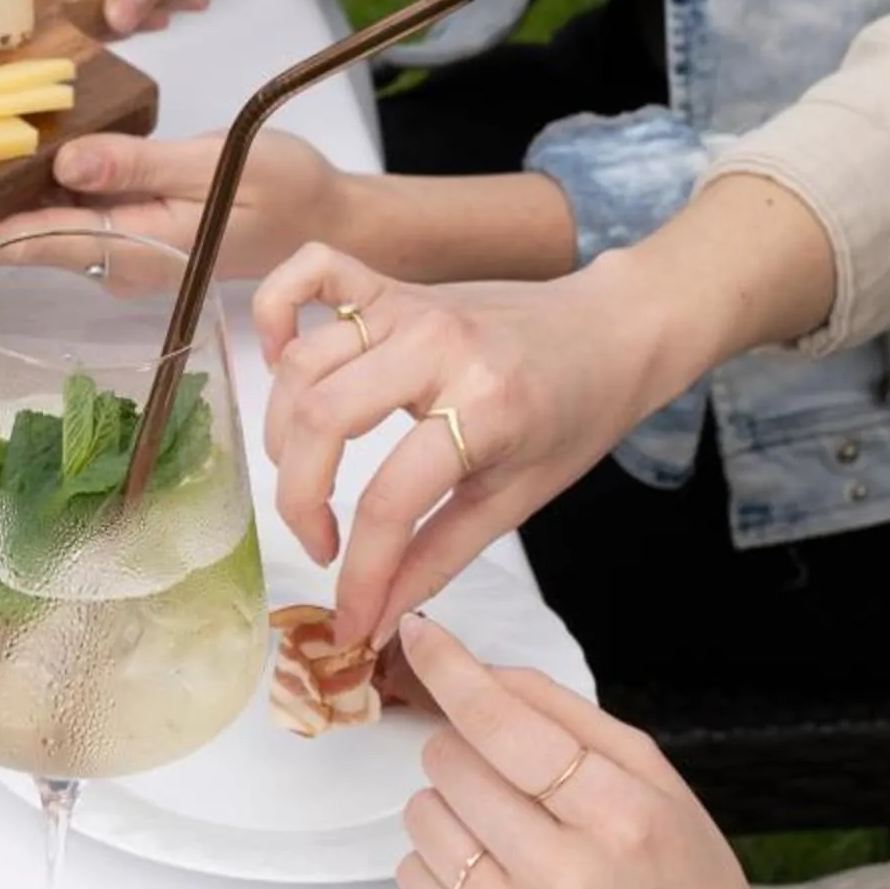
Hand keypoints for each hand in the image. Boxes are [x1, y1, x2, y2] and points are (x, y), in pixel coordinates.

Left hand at [1, 129, 347, 278]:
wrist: (327, 220)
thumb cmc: (284, 190)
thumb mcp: (215, 164)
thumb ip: (139, 164)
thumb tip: (69, 160)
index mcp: (139, 246)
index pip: (45, 240)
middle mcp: (120, 258)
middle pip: (35, 231)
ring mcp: (123, 247)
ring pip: (52, 218)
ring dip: (11, 189)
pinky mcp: (130, 230)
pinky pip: (76, 208)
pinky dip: (47, 182)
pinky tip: (20, 149)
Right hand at [253, 245, 677, 641]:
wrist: (613, 330)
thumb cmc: (576, 415)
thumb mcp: (519, 498)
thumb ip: (440, 556)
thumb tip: (379, 614)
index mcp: (486, 405)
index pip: (390, 499)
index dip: (360, 571)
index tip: (349, 617)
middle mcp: (436, 346)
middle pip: (322, 421)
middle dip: (299, 499)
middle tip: (320, 543)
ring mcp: (408, 307)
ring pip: (302, 365)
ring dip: (281, 432)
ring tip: (306, 477)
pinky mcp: (391, 285)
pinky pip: (311, 271)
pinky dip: (276, 309)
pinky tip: (277, 360)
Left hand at [389, 617, 889, 888]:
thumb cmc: (685, 881)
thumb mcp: (655, 780)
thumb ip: (566, 714)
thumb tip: (482, 671)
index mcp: (620, 818)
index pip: (502, 725)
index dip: (451, 672)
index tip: (420, 637)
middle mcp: (567, 878)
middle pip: (448, 762)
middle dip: (466, 750)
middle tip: (512, 778)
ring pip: (421, 817)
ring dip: (449, 807)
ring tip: (507, 832)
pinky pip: (413, 879)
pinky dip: (438, 863)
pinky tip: (491, 874)